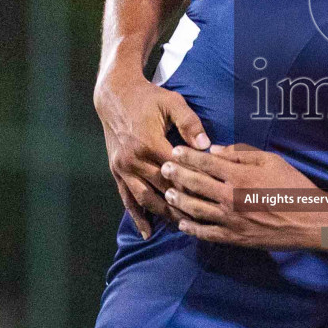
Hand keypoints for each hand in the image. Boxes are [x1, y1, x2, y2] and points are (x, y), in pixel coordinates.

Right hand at [93, 62, 209, 238]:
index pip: (177, 172)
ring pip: (145, 199)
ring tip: (181, 227)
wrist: (115, 95)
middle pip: (163, 189)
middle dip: (183, 205)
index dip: (194, 185)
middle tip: (204, 220)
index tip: (212, 198)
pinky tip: (147, 232)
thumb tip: (207, 145)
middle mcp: (133, 159)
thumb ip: (190, 124)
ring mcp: (122, 167)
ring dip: (163, 214)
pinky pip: (127, 198)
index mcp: (149, 143)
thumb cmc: (149, 98)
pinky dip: (137, 216)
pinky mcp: (116, 170)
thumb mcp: (172, 102)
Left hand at [161, 145, 318, 248]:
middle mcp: (230, 198)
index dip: (187, 156)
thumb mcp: (271, 161)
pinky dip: (192, 228)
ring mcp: (230, 220)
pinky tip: (182, 223)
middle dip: (176, 175)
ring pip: (195, 209)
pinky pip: (206, 233)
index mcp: (240, 176)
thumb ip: (241, 154)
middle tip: (163, 169)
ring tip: (168, 194)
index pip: (205, 163)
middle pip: (195, 185)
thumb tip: (214, 150)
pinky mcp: (234, 238)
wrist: (309, 221)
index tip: (174, 151)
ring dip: (179, 201)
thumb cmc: (293, 186)